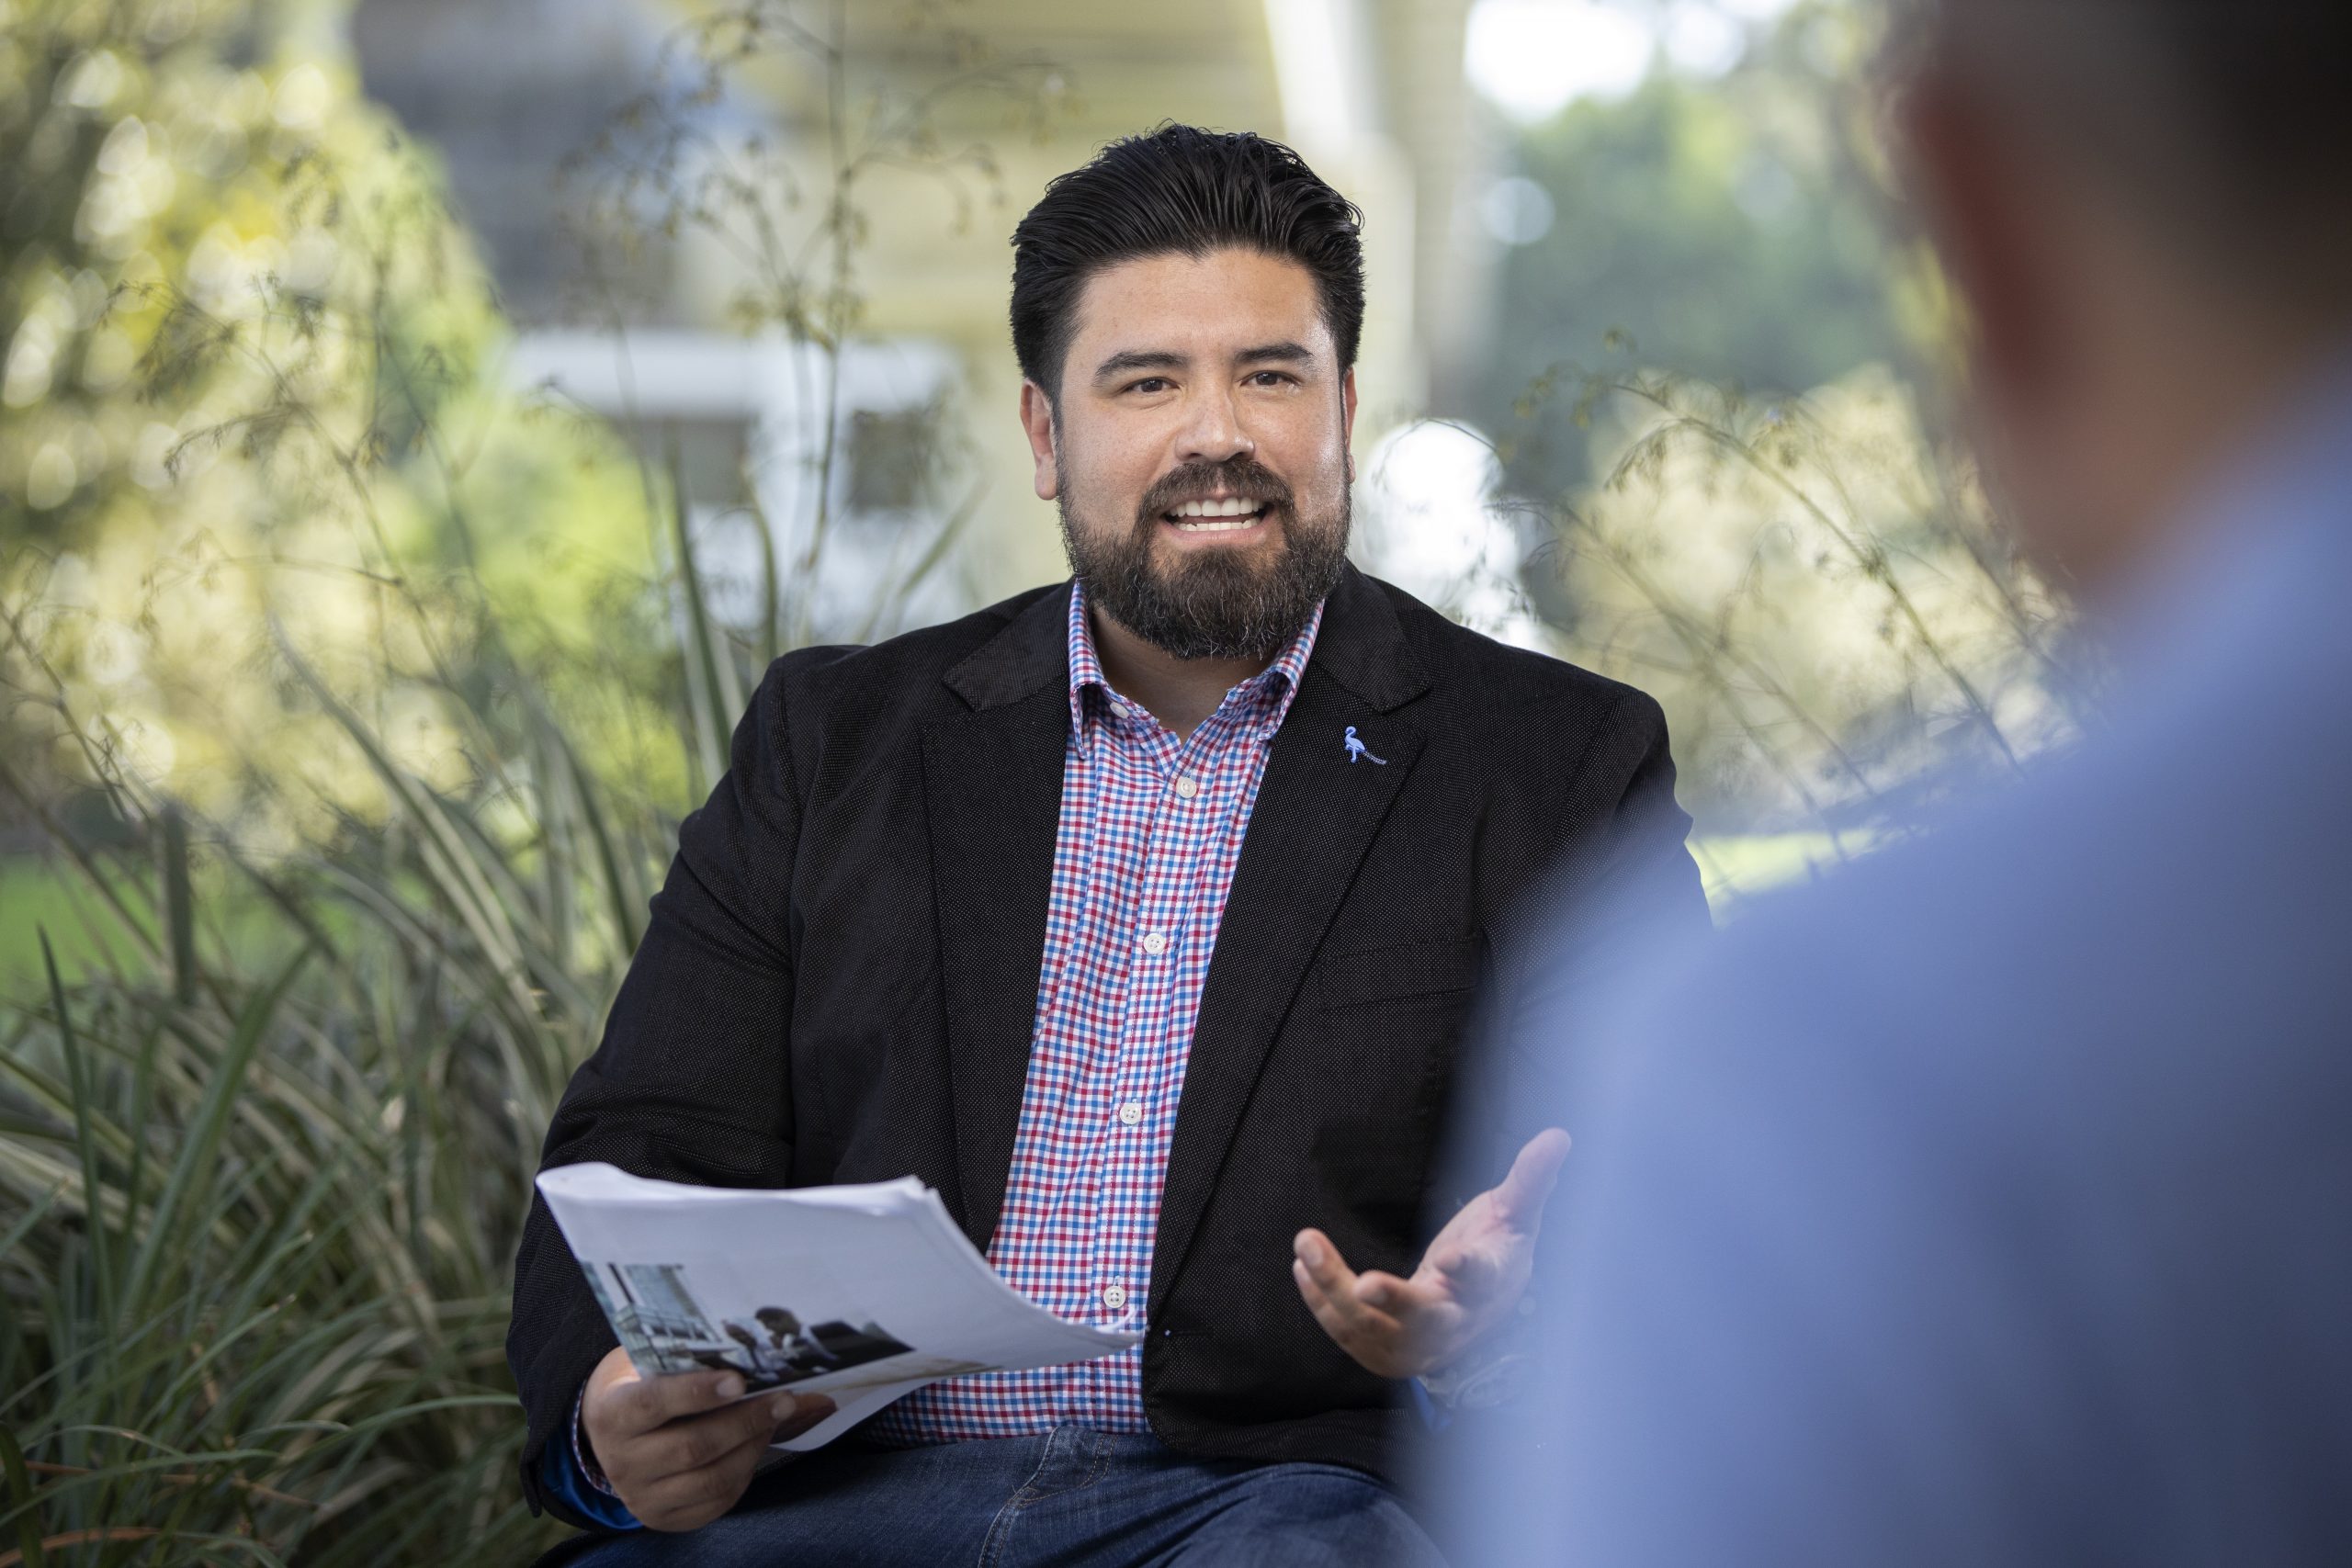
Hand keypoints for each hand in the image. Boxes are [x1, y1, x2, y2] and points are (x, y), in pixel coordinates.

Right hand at [579, 1346, 836, 1531]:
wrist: (616, 1436)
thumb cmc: (647, 1388)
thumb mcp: (656, 1369)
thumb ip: (699, 1365)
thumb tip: (770, 1364)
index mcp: (612, 1414)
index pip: (653, 1403)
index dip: (697, 1392)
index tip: (739, 1380)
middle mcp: (622, 1462)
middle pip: (692, 1447)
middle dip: (745, 1421)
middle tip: (783, 1400)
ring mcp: (642, 1496)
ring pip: (710, 1479)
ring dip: (752, 1447)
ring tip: (776, 1420)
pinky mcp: (666, 1518)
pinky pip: (717, 1501)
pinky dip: (745, 1472)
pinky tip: (756, 1445)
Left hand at [1292, 1128, 1569, 1379]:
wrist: (1482, 1310)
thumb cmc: (1497, 1251)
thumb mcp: (1515, 1214)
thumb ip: (1530, 1178)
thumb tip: (1559, 1135)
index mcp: (1491, 1282)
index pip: (1483, 1278)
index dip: (1469, 1270)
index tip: (1452, 1259)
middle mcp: (1457, 1319)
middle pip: (1425, 1319)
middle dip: (1393, 1302)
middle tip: (1362, 1284)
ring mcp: (1421, 1340)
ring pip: (1376, 1330)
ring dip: (1337, 1292)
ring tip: (1306, 1246)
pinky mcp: (1389, 1349)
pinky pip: (1352, 1335)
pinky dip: (1324, 1304)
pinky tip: (1303, 1267)